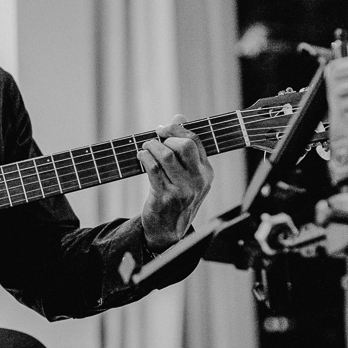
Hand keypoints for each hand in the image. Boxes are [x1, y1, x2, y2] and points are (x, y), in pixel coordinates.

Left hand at [139, 115, 212, 250]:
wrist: (169, 231)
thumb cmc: (177, 198)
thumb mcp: (187, 174)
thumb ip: (186, 148)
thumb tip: (179, 116)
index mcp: (207, 172)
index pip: (195, 140)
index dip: (176, 129)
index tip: (162, 129)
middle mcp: (198, 181)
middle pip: (184, 145)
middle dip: (165, 136)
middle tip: (153, 138)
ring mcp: (182, 190)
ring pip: (166, 155)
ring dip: (151, 147)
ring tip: (145, 148)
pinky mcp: (165, 196)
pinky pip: (152, 169)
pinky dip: (144, 158)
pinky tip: (141, 157)